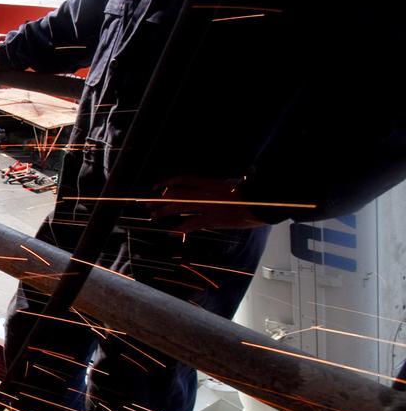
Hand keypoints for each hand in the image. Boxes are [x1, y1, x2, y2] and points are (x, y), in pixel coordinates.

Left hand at [149, 176, 268, 231]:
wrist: (264, 201)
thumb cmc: (254, 193)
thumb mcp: (238, 183)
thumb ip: (225, 184)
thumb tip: (224, 182)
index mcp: (211, 182)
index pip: (183, 179)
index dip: (167, 182)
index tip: (157, 187)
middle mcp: (205, 192)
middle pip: (175, 193)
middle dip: (159, 199)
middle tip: (147, 204)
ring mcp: (208, 206)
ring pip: (179, 207)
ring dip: (163, 212)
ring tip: (153, 216)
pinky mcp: (213, 219)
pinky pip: (192, 223)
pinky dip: (180, 227)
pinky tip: (171, 230)